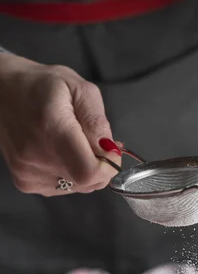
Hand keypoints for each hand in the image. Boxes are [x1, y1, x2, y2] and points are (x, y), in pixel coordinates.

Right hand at [0, 53, 120, 195]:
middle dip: (101, 164)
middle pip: (87, 182)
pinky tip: (59, 151)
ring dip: (85, 168)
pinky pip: (64, 187)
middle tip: (95, 140)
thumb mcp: (79, 89)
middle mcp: (36, 157)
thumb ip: (97, 121)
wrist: (2, 93)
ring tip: (72, 141)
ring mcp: (28, 173)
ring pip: (79, 186)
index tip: (111, 149)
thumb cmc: (41, 86)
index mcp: (51, 130)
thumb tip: (110, 150)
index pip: (88, 172)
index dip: (108, 166)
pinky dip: (70, 173)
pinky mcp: (25, 182)